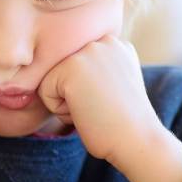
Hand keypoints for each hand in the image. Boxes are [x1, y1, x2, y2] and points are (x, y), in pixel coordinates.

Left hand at [38, 36, 161, 165]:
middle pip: (62, 69)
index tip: (111, 100)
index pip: (75, 65)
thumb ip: (94, 69)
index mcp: (115, 43)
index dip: (86, 90)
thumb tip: (66, 72)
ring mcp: (88, 50)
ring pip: (51, 79)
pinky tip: (87, 112)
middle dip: (74, 94)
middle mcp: (103, 40)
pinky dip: (60, 111)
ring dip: (67, 102)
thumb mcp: (114, 84)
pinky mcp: (72, 66)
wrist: (137, 141)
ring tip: (95, 108)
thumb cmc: (123, 123)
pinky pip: (44, 92)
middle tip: (103, 106)